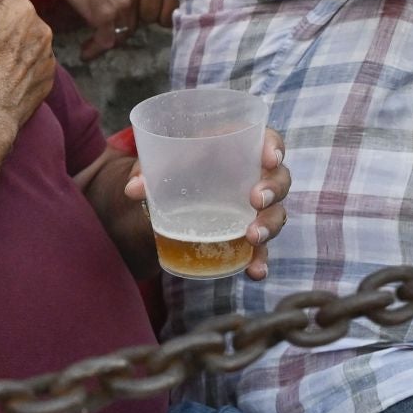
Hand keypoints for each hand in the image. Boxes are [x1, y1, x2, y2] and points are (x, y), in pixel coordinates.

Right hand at [0, 0, 53, 127]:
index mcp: (23, 9)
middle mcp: (43, 30)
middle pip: (18, 18)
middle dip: (1, 28)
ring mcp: (48, 57)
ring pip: (27, 41)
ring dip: (12, 48)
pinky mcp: (47, 81)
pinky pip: (34, 65)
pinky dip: (21, 69)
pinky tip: (3, 79)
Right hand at [40, 0, 138, 61]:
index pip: (138, 8)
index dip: (125, 19)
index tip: (113, 26)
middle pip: (131, 24)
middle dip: (116, 34)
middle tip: (100, 39)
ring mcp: (121, 6)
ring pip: (119, 35)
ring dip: (105, 44)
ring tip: (90, 49)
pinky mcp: (104, 16)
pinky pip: (105, 41)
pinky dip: (94, 50)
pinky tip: (85, 53)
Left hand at [121, 126, 289, 280]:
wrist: (174, 194)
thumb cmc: (176, 167)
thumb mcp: (162, 164)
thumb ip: (149, 171)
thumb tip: (133, 189)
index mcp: (238, 148)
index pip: (267, 141)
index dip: (274, 147)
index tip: (270, 159)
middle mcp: (255, 177)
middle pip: (279, 180)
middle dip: (273, 190)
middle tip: (257, 200)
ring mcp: (256, 208)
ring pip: (275, 214)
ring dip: (269, 226)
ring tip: (253, 237)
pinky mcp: (249, 234)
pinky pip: (261, 248)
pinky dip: (260, 260)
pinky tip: (255, 272)